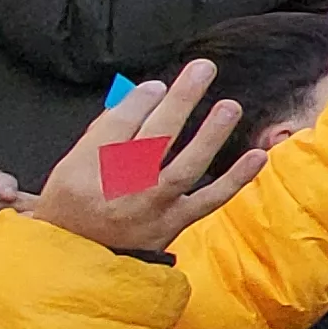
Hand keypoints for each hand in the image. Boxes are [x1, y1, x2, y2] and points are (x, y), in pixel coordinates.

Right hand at [30, 60, 263, 251]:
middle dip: (179, 101)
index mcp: (84, 171)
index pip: (118, 126)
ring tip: (230, 107)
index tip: (159, 84)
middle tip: (203, 69)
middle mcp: (118, 189)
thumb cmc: (75, 204)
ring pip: (184, 168)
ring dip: (210, 136)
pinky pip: (208, 200)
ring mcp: (150, 208)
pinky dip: (235, 180)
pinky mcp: (173, 224)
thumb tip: (143, 94)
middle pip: (153, 137)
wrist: (79, 259)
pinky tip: (258, 156)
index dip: (140, 100)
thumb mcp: (70, 166)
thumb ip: (104, 130)